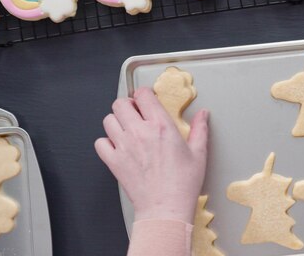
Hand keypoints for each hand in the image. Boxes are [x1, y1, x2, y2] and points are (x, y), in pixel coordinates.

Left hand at [95, 87, 208, 224]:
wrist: (166, 208)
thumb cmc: (183, 184)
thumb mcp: (199, 153)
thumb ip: (200, 129)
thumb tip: (203, 115)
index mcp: (161, 126)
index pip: (143, 95)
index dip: (144, 94)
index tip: (147, 100)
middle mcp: (140, 132)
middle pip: (120, 103)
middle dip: (128, 105)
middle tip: (136, 113)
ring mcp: (124, 146)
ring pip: (108, 120)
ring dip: (117, 122)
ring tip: (127, 130)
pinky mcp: (114, 161)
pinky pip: (100, 143)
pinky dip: (106, 142)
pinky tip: (119, 147)